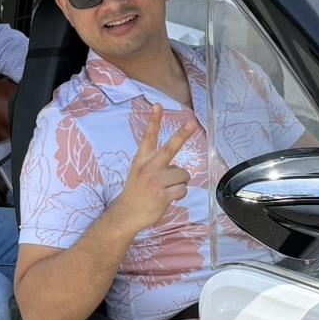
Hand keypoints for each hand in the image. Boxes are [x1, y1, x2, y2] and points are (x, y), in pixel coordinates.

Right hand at [108, 104, 196, 234]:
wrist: (126, 214)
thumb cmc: (136, 192)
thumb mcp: (138, 172)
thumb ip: (155, 164)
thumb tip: (176, 167)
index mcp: (142, 160)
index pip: (148, 136)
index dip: (154, 120)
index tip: (158, 105)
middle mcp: (149, 168)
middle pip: (169, 148)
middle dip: (182, 135)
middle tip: (191, 123)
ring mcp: (155, 182)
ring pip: (183, 174)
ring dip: (180, 182)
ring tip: (168, 188)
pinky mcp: (162, 196)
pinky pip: (182, 189)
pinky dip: (179, 194)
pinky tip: (168, 197)